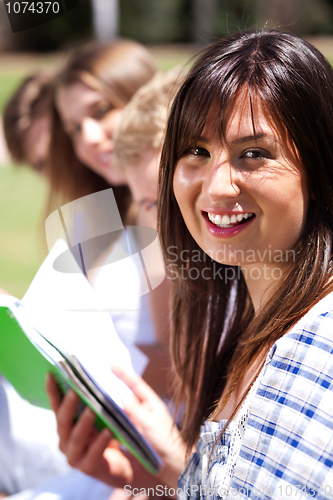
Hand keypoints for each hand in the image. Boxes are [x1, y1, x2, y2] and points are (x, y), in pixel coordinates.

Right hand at [46, 371, 184, 489]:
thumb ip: (126, 388)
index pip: (62, 403)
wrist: (154, 462)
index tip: (51, 372)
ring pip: (75, 437)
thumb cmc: (142, 428)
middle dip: (68, 404)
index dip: (54, 389)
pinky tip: (108, 432)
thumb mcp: (139, 404)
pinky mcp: (90, 468)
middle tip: (75, 390)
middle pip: (63, 419)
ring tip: (92, 409)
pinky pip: (92, 454)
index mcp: (78, 417)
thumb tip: (111, 366)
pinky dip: (100, 443)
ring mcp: (79, 453)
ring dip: (83, 423)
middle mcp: (73, 435)